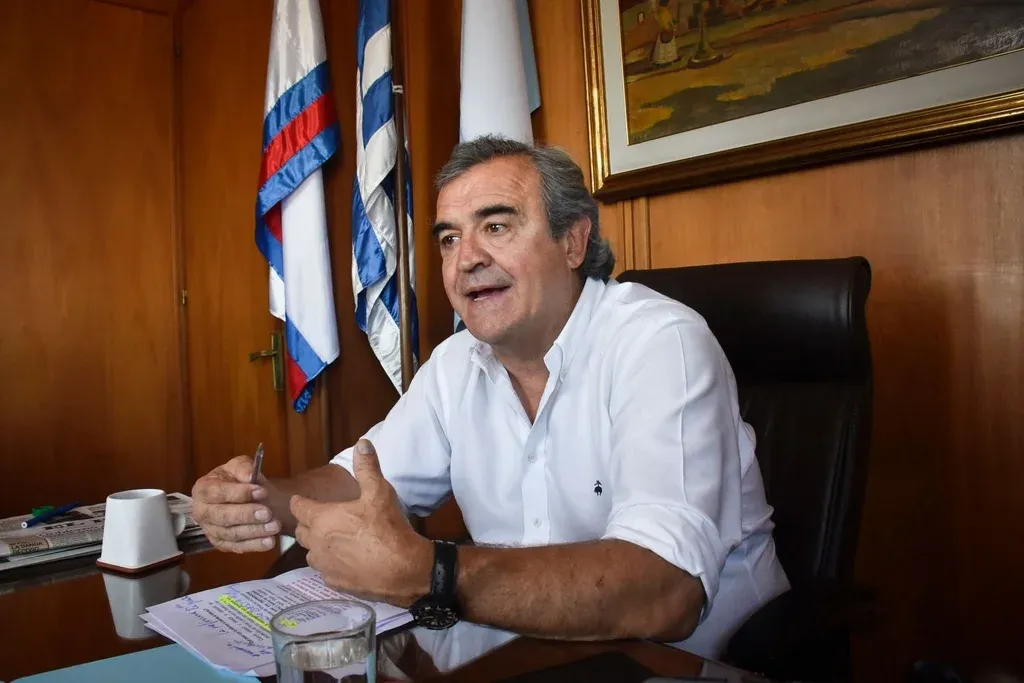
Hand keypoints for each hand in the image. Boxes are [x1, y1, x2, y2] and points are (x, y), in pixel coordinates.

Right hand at [191, 455, 280, 552]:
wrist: (242, 495)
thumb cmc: (237, 479)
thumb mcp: (239, 466)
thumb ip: (243, 468)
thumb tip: (250, 476)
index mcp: (202, 489)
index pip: (217, 493)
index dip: (238, 493)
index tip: (262, 492)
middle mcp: (201, 512)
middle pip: (222, 516)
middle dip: (246, 515)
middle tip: (268, 513)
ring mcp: (210, 530)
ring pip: (231, 534)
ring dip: (254, 531)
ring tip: (274, 526)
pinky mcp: (221, 544)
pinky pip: (237, 547)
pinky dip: (254, 545)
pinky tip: (269, 542)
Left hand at [291, 439, 430, 605]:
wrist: (403, 569)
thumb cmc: (387, 528)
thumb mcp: (379, 492)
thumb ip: (367, 467)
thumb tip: (361, 442)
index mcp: (322, 518)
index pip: (298, 507)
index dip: (301, 502)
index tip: (303, 500)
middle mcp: (316, 543)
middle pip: (300, 531)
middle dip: (307, 523)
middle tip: (323, 518)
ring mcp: (324, 565)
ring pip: (310, 553)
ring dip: (317, 545)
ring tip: (334, 540)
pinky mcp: (334, 583)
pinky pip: (324, 571)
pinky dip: (330, 564)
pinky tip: (345, 560)